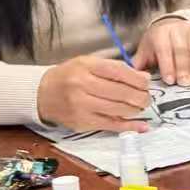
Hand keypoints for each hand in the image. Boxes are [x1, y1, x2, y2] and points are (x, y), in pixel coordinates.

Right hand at [36, 55, 153, 131]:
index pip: (119, 72)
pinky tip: (141, 126)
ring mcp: (82, 105)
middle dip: (141, 96)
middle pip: (121, 93)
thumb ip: (115, 68)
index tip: (147, 83)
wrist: (42, 94)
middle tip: (146, 97)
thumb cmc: (70, 76)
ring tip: (140, 107)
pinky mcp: (83, 122)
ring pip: (119, 110)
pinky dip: (130, 126)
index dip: (138, 79)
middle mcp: (82, 85)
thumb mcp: (89, 63)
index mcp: (86, 67)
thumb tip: (143, 78)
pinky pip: (111, 125)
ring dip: (136, 110)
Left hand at [132, 17, 189, 85]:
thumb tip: (135, 77)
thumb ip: (141, 63)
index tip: (170, 80)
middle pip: (181, 50)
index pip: (164, 50)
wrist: (173, 25)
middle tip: (184, 83)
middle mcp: (176, 29)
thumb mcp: (146, 49)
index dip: (167, 66)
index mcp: (159, 33)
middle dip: (182, 69)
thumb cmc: (158, 41)